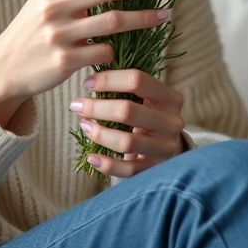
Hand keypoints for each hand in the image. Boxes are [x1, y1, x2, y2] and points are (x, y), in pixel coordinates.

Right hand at [0, 0, 175, 126]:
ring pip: (116, 21)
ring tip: (164, 16)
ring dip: (145, 17)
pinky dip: (119, 49)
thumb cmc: (33, 29)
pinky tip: (125, 48)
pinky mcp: (65, 61)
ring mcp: (60, 33)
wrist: (3, 68)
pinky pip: (106, 51)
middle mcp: (55, 4)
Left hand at [69, 68, 185, 177]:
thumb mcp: (147, 99)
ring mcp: (165, 148)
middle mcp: (171, 122)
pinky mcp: (155, 168)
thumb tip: (92, 78)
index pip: (138, 80)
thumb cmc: (149, 116)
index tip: (87, 82)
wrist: (167, 147)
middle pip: (128, 111)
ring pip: (127, 142)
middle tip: (77, 105)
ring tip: (84, 126)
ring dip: (99, 134)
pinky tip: (91, 157)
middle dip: (97, 107)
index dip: (109, 79)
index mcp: (170, 98)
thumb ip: (128, 87)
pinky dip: (106, 164)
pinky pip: (128, 170)